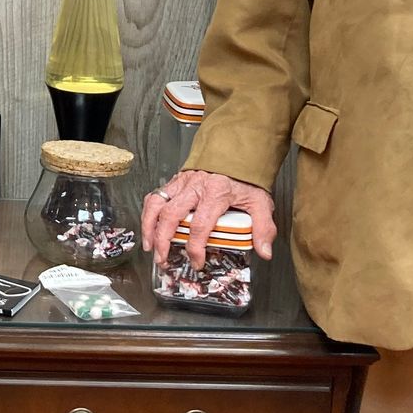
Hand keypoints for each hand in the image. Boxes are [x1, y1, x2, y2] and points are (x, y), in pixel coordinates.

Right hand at [142, 169, 277, 269]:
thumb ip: (263, 227)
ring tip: (149, 246)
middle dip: (163, 241)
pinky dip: (148, 212)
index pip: (200, 225)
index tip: (197, 262)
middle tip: (163, 259)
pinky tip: (149, 225)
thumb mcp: (260, 201)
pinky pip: (155, 195)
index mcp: (216, 193)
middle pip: (171, 216)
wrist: (237, 150)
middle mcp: (195, 186)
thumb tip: (264, 251)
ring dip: (149, 227)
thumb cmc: (245, 177)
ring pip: (157, 204)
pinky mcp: (175, 180)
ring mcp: (182, 182)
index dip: (196, 248)